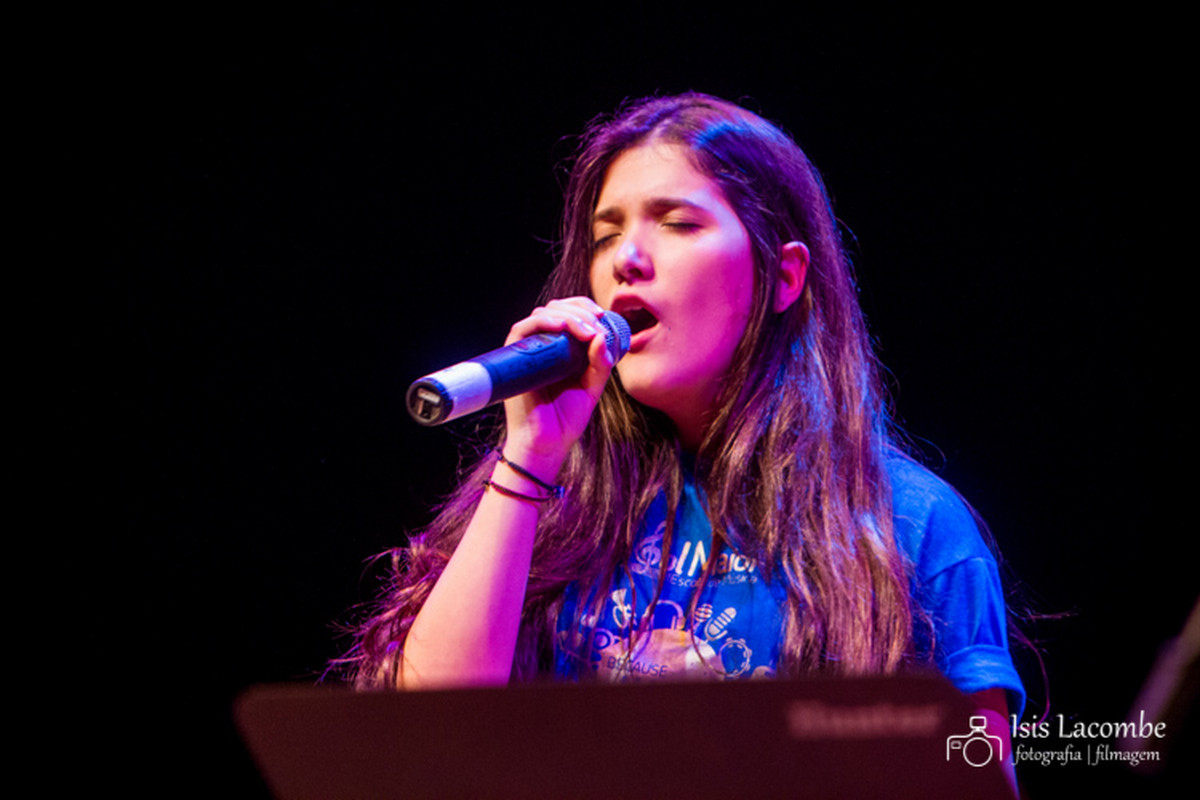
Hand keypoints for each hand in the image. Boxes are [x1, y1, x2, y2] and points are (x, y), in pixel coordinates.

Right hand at [500, 297, 615, 478]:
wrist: (547, 443)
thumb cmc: (566, 418)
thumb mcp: (592, 386)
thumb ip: (600, 364)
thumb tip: (602, 335)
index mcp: (560, 349)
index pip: (569, 313)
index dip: (585, 308)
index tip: (604, 317)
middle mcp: (542, 345)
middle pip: (557, 308)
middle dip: (581, 309)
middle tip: (599, 322)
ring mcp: (527, 350)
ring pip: (543, 313)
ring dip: (569, 315)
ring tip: (587, 331)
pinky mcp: (514, 358)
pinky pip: (522, 328)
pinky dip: (543, 321)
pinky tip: (562, 326)